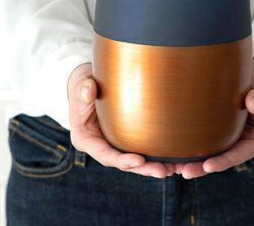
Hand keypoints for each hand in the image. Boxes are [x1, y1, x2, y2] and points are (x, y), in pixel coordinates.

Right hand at [67, 62, 175, 177]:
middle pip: (123, 162)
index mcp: (87, 139)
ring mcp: (114, 142)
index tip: (139, 160)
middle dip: (143, 168)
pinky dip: (155, 154)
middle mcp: (101, 145)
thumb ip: (83, 90)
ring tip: (173, 169)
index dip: (121, 160)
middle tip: (163, 171)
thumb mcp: (81, 85)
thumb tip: (89, 89)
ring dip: (153, 165)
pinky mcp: (126, 137)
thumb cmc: (84, 84)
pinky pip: (140, 147)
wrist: (89, 83)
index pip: (105, 155)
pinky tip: (172, 158)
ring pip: (134, 159)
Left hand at [174, 57, 253, 178]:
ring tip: (174, 166)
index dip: (224, 161)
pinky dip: (193, 146)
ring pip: (212, 153)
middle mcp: (245, 143)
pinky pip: (207, 140)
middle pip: (223, 159)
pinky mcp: (221, 130)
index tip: (208, 166)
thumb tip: (253, 104)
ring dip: (195, 161)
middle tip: (184, 171)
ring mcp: (232, 138)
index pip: (240, 154)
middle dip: (203, 167)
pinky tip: (176, 149)